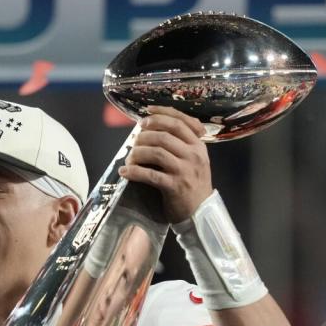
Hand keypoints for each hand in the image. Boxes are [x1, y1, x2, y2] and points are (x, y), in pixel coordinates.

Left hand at [118, 105, 212, 223]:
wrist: (201, 211)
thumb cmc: (193, 183)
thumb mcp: (194, 159)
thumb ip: (182, 143)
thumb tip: (154, 129)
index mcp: (198, 145)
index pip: (180, 121)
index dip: (161, 114)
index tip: (145, 114)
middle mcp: (193, 154)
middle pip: (164, 135)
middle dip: (144, 135)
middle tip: (134, 141)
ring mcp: (184, 170)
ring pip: (156, 152)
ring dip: (138, 153)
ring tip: (129, 157)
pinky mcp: (175, 186)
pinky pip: (150, 175)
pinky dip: (134, 172)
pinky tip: (125, 171)